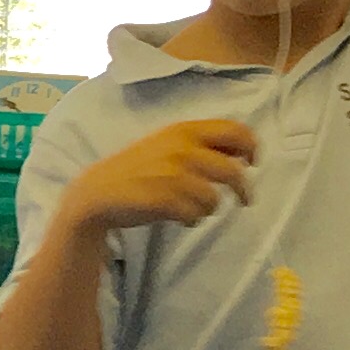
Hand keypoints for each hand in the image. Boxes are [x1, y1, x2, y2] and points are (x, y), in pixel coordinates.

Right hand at [66, 118, 259, 233]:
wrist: (97, 193)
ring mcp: (172, 175)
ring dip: (209, 208)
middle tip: (245, 199)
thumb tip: (241, 155)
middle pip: (233, 171)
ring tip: (193, 209)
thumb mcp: (166, 144)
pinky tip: (179, 217)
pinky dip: (192, 219)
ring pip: (214, 198)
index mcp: (184, 130)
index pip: (235, 131)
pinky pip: (196, 215)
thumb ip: (200, 145)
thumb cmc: (136, 169)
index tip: (252, 162)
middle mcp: (181, 149)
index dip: (251, 147)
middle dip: (243, 189)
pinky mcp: (164, 200)